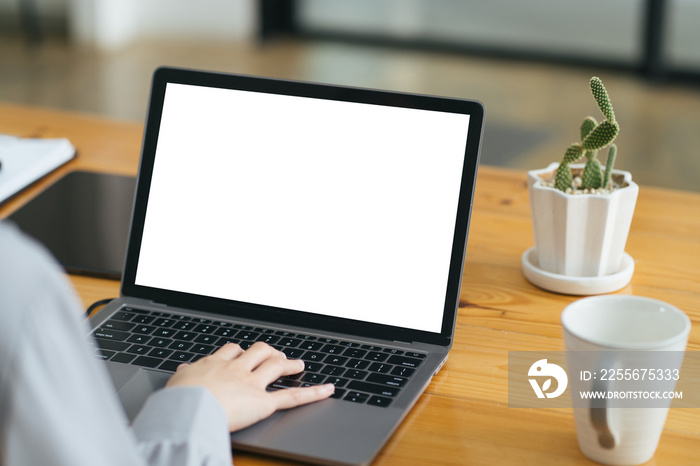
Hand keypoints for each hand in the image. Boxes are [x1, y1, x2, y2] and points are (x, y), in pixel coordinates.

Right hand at [165, 342, 333, 431]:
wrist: (186, 409)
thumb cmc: (178, 400)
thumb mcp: (177, 383)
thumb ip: (184, 375)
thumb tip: (182, 370)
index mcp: (215, 364)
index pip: (233, 351)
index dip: (242, 352)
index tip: (244, 354)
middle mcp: (236, 369)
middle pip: (258, 352)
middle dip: (270, 352)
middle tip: (276, 356)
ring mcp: (252, 383)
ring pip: (275, 366)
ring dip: (289, 364)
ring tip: (299, 365)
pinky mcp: (263, 402)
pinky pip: (291, 397)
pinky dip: (313, 393)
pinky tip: (328, 389)